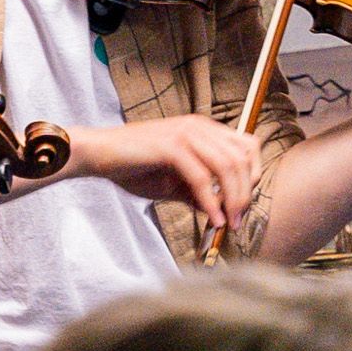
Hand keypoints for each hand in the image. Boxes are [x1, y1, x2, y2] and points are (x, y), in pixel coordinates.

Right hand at [65, 115, 264, 237]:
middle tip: (238, 220)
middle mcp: (199, 127)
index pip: (247, 146)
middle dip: (246, 192)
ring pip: (227, 167)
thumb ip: (196, 192)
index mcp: (203, 129)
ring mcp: (186, 134)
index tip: (245, 201)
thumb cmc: (132, 166)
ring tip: (227, 223)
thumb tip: (219, 211)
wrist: (98, 155)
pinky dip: (211, 202)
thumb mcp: (172, 183)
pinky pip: (201, 177)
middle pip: (242, 158)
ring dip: (232, 199)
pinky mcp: (171, 147)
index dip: (254, 173)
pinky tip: (211, 219)